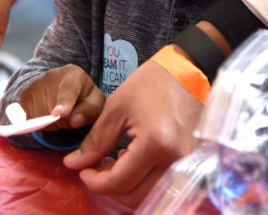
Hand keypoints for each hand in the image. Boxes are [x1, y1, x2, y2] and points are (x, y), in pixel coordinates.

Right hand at [20, 64, 104, 130]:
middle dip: (62, 122)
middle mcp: (51, 75)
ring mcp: (35, 84)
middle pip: (51, 109)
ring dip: (50, 124)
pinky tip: (47, 116)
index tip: (59, 114)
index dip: (63, 104)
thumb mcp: (96, 104)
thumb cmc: (84, 98)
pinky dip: (37, 124)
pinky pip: (27, 119)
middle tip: (69, 117)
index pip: (67, 90)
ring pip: (38, 116)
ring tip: (58, 116)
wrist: (67, 90)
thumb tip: (75, 121)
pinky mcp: (24, 95)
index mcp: (72, 73)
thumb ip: (89, 111)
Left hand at [63, 59, 200, 207]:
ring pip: (151, 196)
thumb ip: (96, 140)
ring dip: (127, 187)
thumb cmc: (153, 82)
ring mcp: (189, 164)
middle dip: (109, 187)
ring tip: (113, 161)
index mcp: (155, 143)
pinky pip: (165, 186)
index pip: (119, 182)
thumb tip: (74, 164)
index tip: (82, 170)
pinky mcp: (193, 163)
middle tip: (95, 166)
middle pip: (136, 197)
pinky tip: (133, 159)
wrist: (189, 70)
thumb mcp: (118, 106)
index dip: (95, 181)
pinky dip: (145, 181)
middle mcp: (176, 160)